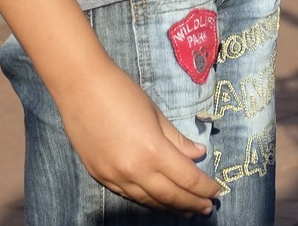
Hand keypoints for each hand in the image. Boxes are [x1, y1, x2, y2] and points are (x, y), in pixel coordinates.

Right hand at [54, 60, 217, 213]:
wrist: (80, 87)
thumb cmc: (122, 92)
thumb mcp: (156, 113)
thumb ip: (177, 139)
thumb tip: (198, 154)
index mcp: (153, 151)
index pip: (187, 179)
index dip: (204, 188)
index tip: (217, 191)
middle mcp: (134, 170)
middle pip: (170, 196)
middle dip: (192, 204)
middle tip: (207, 208)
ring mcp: (114, 176)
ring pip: (149, 200)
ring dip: (170, 207)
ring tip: (186, 210)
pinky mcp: (99, 176)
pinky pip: (129, 195)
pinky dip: (148, 199)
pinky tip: (157, 200)